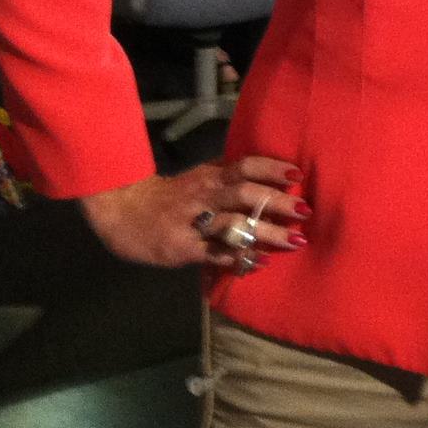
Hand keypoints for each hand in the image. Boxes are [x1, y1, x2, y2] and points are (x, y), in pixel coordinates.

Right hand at [79, 155, 308, 272]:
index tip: (297, 175)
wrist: (122, 211)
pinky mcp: (181, 248)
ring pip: (233, 224)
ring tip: (294, 241)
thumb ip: (228, 174)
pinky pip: (214, 253)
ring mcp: (192, 223)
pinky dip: (238, 257)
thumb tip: (269, 170)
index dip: (271, 168)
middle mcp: (204, 196)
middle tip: (305, 211)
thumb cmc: (170, 195)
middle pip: (244, 194)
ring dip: (267, 233)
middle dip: (277, 202)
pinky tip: (260, 261)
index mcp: (210, 177)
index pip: (244, 166)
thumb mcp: (197, 176)